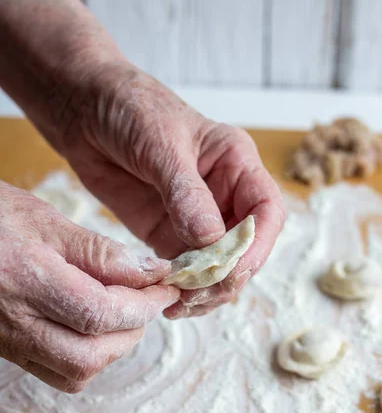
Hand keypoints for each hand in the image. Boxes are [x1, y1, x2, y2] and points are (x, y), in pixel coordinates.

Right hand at [0, 181, 178, 391]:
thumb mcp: (44, 220)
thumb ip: (98, 251)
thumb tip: (149, 272)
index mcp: (25, 279)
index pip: (100, 311)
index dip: (143, 305)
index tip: (165, 288)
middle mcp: (15, 320)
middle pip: (89, 355)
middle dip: (131, 332)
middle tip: (147, 303)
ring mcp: (8, 341)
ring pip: (74, 372)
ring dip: (112, 350)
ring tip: (123, 315)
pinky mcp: (8, 349)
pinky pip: (55, 373)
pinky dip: (87, 358)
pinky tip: (93, 329)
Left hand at [54, 64, 284, 317]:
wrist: (84, 111)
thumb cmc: (129, 108)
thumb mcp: (161, 144)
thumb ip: (186, 192)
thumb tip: (210, 239)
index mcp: (235, 164)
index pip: (266, 211)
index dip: (257, 245)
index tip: (234, 270)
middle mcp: (222, 194)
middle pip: (244, 247)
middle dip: (228, 275)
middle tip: (200, 294)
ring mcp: (195, 218)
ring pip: (216, 265)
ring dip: (204, 289)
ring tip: (180, 303)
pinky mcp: (167, 233)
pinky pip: (185, 269)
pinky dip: (180, 288)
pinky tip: (167, 299)